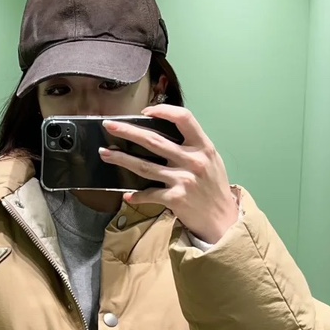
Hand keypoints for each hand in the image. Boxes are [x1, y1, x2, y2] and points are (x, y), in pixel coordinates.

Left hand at [99, 105, 240, 244]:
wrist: (223, 219)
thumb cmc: (215, 188)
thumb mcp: (211, 160)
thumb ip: (192, 146)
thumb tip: (164, 133)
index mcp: (203, 147)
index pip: (184, 118)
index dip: (163, 111)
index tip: (145, 112)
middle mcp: (193, 160)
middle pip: (154, 140)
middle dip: (128, 131)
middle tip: (109, 126)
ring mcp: (183, 180)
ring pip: (145, 166)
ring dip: (122, 159)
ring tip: (105, 153)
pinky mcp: (176, 199)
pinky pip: (150, 194)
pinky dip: (137, 196)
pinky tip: (127, 195)